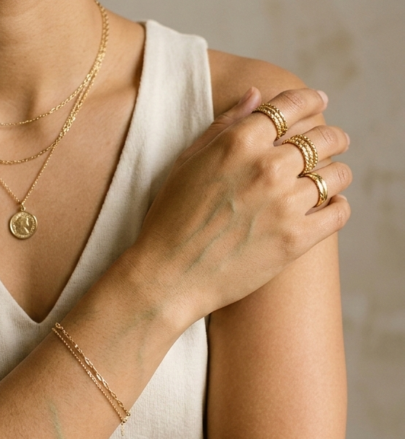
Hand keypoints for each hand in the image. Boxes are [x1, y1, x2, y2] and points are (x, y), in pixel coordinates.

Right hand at [126, 87, 350, 324]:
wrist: (166, 276)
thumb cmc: (169, 218)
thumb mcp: (187, 163)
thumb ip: (224, 126)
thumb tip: (257, 94)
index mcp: (238, 143)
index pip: (292, 105)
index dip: (311, 100)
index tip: (319, 102)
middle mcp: (267, 167)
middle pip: (324, 137)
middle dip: (334, 137)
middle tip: (335, 142)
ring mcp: (285, 204)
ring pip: (337, 174)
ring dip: (336, 173)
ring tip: (329, 179)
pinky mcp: (296, 239)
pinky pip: (339, 212)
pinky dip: (339, 206)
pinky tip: (328, 207)